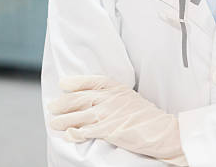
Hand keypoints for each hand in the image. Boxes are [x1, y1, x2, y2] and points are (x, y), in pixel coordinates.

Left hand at [48, 75, 187, 165]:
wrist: (163, 131)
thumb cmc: (147, 116)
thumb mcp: (130, 98)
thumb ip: (112, 96)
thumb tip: (94, 100)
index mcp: (117, 88)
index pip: (92, 81)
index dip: (76, 81)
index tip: (63, 83)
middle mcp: (111, 99)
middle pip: (80, 98)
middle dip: (63, 103)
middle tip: (52, 106)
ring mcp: (109, 114)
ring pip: (78, 116)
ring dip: (63, 120)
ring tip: (54, 123)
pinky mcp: (109, 130)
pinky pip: (86, 132)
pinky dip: (74, 133)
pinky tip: (68, 135)